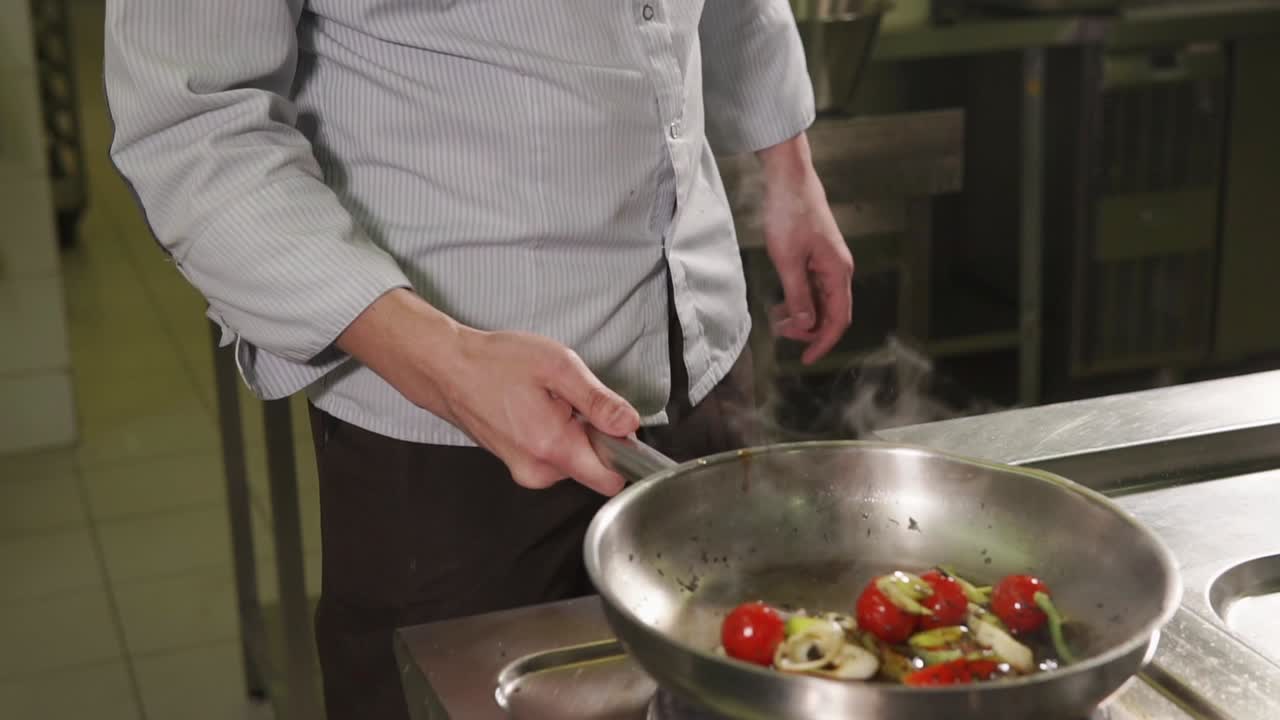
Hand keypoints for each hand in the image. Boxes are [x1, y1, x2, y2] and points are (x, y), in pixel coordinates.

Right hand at [336, 289, 640, 494]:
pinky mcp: (516, 464)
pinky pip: (552, 456)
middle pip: (593, 468)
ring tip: (547, 401)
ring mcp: (524, 470)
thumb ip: (598, 400)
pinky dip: (553, 435)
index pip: (610, 480)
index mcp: (553, 448)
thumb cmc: (496, 363)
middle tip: (570, 400)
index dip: (624, 453)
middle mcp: (538, 471)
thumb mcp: (558, 367)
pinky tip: (534, 408)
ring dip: (572, 433)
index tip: (618, 427)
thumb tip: (630, 424)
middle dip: (593, 436)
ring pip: (573, 461)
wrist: (447, 369)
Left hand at [757, 133, 854, 364]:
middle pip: (830, 314)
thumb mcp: (788, 259)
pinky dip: (798, 300)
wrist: (789, 179)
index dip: (823, 343)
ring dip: (802, 315)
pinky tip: (781, 302)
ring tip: (777, 317)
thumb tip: (807, 324)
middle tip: (780, 329)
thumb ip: (799, 294)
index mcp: (838, 272)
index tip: (806, 359)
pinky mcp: (816, 257)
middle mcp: (839, 270)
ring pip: (820, 302)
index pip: (839, 320)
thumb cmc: (790, 214)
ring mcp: (828, 263)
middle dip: (808, 329)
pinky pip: (812, 288)